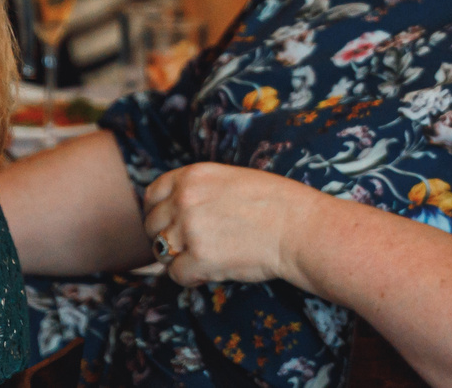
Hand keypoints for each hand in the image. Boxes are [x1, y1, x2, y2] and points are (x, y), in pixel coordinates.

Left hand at [140, 162, 328, 285]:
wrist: (299, 227)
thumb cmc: (275, 202)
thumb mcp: (232, 179)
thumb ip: (199, 190)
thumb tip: (173, 210)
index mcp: (193, 175)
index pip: (152, 194)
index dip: (158, 211)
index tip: (170, 223)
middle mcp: (185, 199)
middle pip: (152, 225)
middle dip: (168, 237)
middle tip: (193, 244)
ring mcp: (189, 230)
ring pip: (161, 252)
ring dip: (178, 258)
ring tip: (205, 257)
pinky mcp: (199, 260)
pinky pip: (175, 275)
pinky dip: (191, 277)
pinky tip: (212, 270)